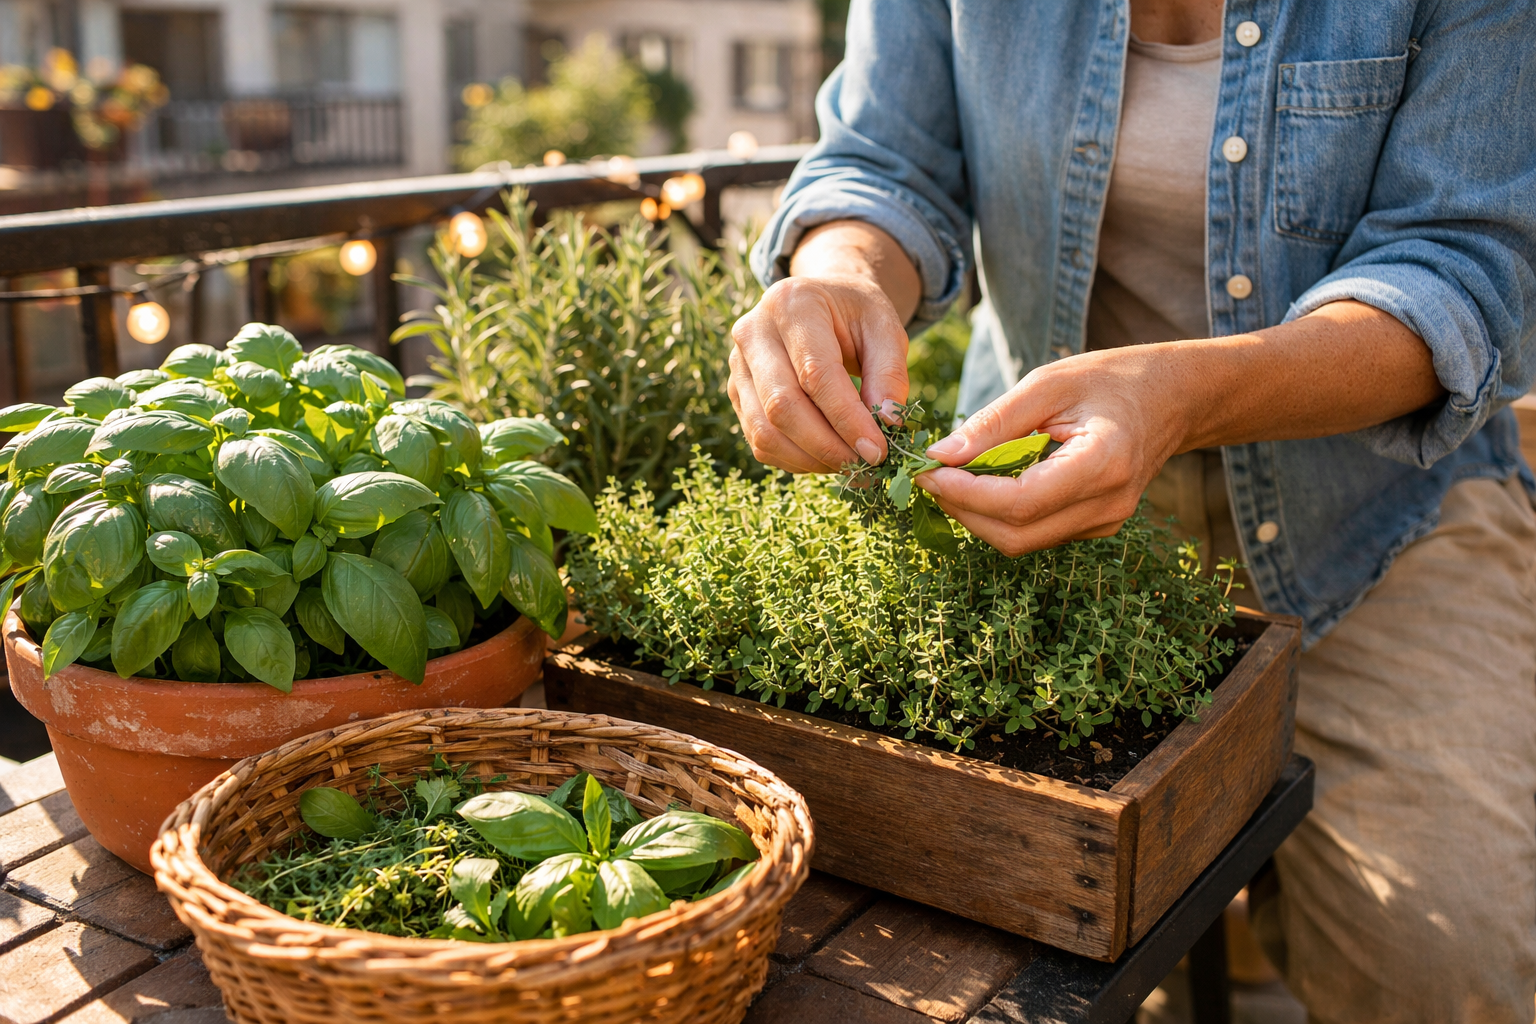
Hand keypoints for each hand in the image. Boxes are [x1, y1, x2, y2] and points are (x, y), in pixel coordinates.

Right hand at [728, 274, 909, 472]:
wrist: (821, 301)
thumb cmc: (856, 314)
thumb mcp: (885, 328)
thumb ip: (890, 373)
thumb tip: (887, 424)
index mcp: (792, 304)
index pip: (814, 374)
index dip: (846, 419)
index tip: (877, 450)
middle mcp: (753, 332)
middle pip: (782, 407)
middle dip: (828, 447)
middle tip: (867, 467)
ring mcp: (738, 366)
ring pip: (765, 431)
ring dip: (811, 459)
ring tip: (850, 465)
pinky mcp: (737, 394)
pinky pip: (760, 441)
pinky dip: (796, 460)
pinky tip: (827, 457)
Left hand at [915, 348, 1190, 554]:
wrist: (1172, 398)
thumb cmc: (1110, 380)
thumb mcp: (1047, 384)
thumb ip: (993, 423)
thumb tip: (939, 456)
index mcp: (1103, 464)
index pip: (1019, 502)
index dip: (965, 494)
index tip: (929, 471)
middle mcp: (1107, 505)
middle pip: (1015, 534)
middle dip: (963, 510)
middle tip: (932, 476)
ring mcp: (1105, 523)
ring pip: (1021, 541)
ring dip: (977, 515)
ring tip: (954, 476)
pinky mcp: (1095, 527)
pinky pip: (1036, 533)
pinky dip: (1000, 515)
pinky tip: (986, 483)